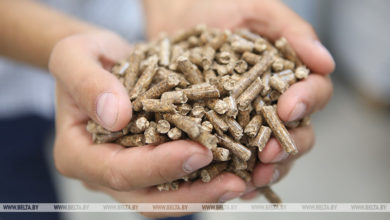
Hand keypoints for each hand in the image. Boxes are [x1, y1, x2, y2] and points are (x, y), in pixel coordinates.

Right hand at [50, 30, 245, 217]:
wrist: (100, 63)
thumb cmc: (86, 57)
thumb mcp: (75, 56)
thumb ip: (88, 83)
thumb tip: (117, 116)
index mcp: (78, 154)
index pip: (120, 171)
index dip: (161, 166)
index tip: (201, 151)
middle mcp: (103, 172)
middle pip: (148, 197)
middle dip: (193, 194)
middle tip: (234, 183)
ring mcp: (128, 172)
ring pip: (167, 196)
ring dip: (206, 193)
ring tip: (243, 182)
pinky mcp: (150, 164)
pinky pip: (178, 181)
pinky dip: (207, 179)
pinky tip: (236, 171)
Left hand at [144, 0, 334, 198]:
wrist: (176, 17)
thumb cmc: (218, 7)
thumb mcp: (255, 9)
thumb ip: (291, 30)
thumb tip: (325, 61)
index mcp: (288, 76)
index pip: (313, 93)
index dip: (307, 102)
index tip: (289, 107)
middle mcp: (273, 103)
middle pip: (296, 132)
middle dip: (288, 147)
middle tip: (270, 155)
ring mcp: (248, 121)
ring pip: (270, 153)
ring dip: (266, 169)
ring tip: (253, 178)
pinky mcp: (222, 134)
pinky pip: (236, 161)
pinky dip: (237, 175)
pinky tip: (233, 185)